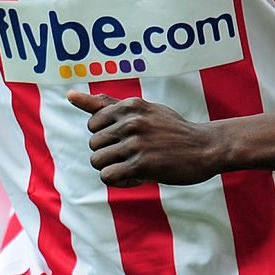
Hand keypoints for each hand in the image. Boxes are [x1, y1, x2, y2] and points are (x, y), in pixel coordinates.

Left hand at [67, 91, 220, 187]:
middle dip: (110, 154)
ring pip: (98, 161)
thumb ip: (105, 104)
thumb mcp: (141, 110)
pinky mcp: (143, 165)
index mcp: (130, 105)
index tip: (126, 139)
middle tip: (133, 155)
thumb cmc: (170, 129)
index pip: (93, 124)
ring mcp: (137, 143)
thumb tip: (69, 94)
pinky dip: (119, 180)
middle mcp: (131, 121)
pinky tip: (136, 177)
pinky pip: (108, 176)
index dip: (107, 136)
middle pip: (94, 144)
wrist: (205, 147)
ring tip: (132, 167)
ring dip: (112, 168)